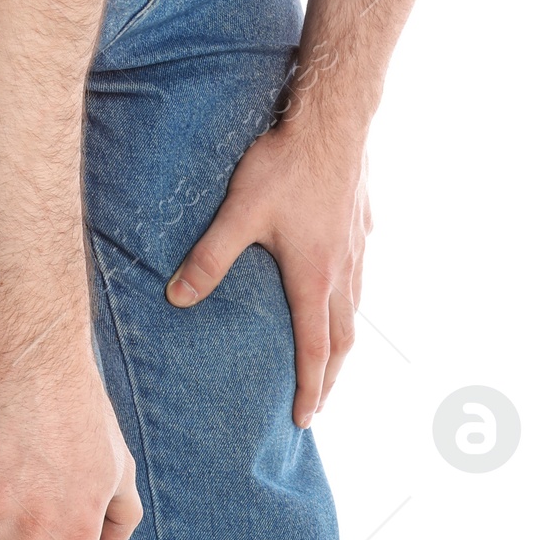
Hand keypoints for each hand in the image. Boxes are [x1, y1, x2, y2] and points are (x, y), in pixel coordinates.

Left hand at [165, 121, 370, 426]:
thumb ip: (209, 259)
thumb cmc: (286, 165)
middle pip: (343, 341)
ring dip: (342, 342)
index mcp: (313, 280)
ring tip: (330, 359)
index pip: (314, 352)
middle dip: (330, 378)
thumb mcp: (239, 213)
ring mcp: (356, 249)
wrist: (333, 119)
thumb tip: (177, 298)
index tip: (304, 420)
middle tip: (319, 404)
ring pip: (355, 310)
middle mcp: (342, 273)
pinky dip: (350, 300)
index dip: (309, 390)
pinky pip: (360, 277)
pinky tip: (341, 291)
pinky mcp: (361, 226)